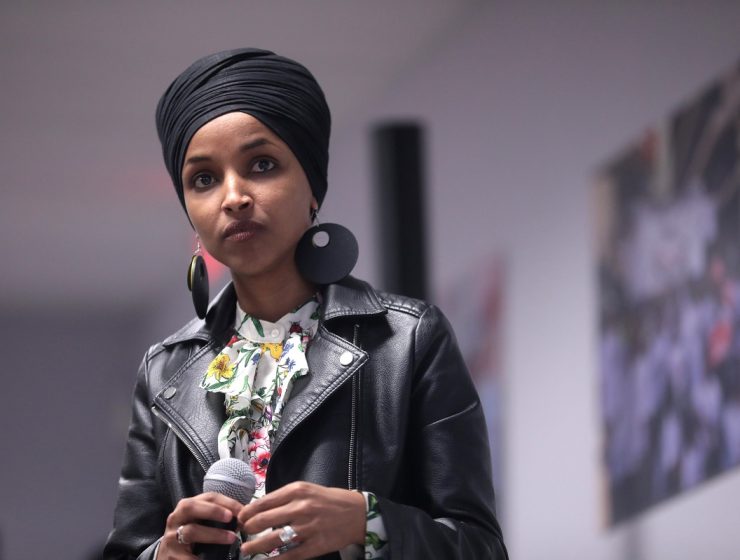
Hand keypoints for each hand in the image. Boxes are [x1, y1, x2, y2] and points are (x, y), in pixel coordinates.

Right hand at [158, 492, 242, 558]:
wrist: (167, 554)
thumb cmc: (189, 533)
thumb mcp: (199, 520)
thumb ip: (216, 516)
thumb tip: (242, 517)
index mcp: (186, 507)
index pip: (207, 497)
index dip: (225, 502)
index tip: (241, 510)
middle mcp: (176, 519)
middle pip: (190, 508)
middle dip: (212, 510)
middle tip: (230, 517)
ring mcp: (171, 537)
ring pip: (191, 531)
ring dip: (214, 534)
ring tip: (231, 538)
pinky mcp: (171, 556)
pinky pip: (188, 557)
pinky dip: (201, 557)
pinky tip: (215, 558)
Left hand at [237, 482, 365, 558]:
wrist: (357, 513)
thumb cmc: (330, 500)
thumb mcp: (307, 490)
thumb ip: (286, 497)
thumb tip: (261, 509)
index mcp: (297, 491)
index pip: (263, 502)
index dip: (248, 512)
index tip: (240, 518)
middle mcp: (300, 508)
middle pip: (263, 520)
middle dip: (248, 528)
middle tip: (243, 533)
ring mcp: (307, 528)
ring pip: (273, 539)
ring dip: (255, 546)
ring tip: (247, 549)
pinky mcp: (315, 545)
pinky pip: (289, 555)